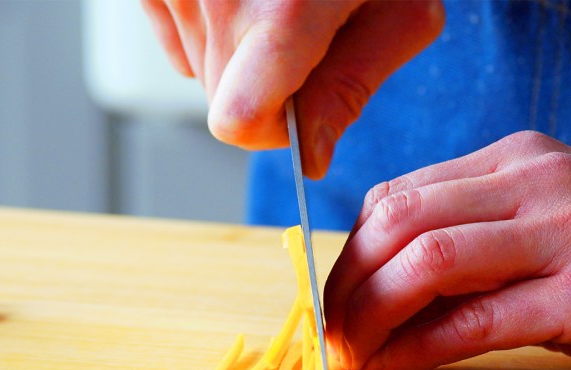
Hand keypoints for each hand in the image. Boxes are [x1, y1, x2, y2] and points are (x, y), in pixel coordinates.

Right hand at [140, 0, 443, 177]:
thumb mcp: (401, 10)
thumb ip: (350, 88)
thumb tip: (308, 153)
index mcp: (284, 10)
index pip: (237, 119)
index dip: (273, 127)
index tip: (300, 106)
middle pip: (220, 98)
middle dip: (264, 85)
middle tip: (302, 31)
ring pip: (195, 66)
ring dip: (236, 52)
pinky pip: (170, 31)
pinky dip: (204, 25)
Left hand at [324, 131, 570, 369]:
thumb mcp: (549, 229)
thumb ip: (475, 242)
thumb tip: (385, 288)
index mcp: (519, 161)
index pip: (399, 195)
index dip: (351, 252)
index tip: (336, 298)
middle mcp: (538, 182)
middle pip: (399, 221)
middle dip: (347, 283)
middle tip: (331, 333)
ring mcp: (567, 231)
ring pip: (428, 261)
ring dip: (372, 314)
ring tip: (351, 355)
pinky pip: (476, 320)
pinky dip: (419, 348)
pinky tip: (395, 368)